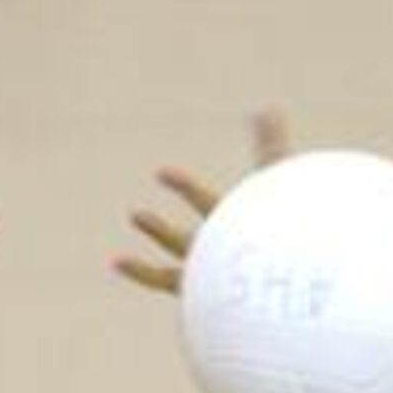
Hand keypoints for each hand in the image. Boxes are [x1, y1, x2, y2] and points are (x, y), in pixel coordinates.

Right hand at [114, 110, 290, 299]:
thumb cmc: (275, 223)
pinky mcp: (197, 286)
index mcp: (233, 227)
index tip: (160, 172)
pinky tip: (117, 263)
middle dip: (159, 228)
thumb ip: (269, 143)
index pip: (204, 201)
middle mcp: (218, 252)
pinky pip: (161, 279)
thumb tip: (269, 106)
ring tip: (121, 244)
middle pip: (186, 238)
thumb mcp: (271, 175)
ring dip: (149, 244)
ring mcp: (206, 272)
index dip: (182, 186)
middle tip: (133, 215)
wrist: (273, 267)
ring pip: (172, 259)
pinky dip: (140, 271)